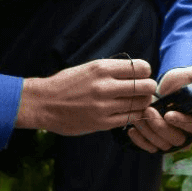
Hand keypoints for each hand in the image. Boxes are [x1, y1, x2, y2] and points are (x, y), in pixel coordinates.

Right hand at [17, 58, 156, 135]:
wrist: (43, 103)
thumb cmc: (66, 84)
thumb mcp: (88, 68)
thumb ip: (112, 69)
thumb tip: (138, 71)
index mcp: (101, 68)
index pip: (142, 67)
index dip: (145, 72)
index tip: (141, 76)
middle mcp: (104, 86)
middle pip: (146, 86)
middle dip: (148, 88)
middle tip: (143, 91)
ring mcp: (103, 106)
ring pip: (140, 104)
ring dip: (143, 103)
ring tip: (136, 102)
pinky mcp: (101, 123)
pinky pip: (130, 119)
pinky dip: (134, 115)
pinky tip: (128, 113)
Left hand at [126, 66, 191, 152]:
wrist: (165, 87)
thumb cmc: (183, 81)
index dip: (182, 123)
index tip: (169, 113)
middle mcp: (191, 135)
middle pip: (178, 140)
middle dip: (161, 127)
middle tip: (149, 111)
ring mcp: (175, 141)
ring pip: (164, 145)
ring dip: (149, 132)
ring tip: (139, 116)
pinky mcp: (161, 144)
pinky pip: (152, 149)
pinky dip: (141, 141)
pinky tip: (132, 130)